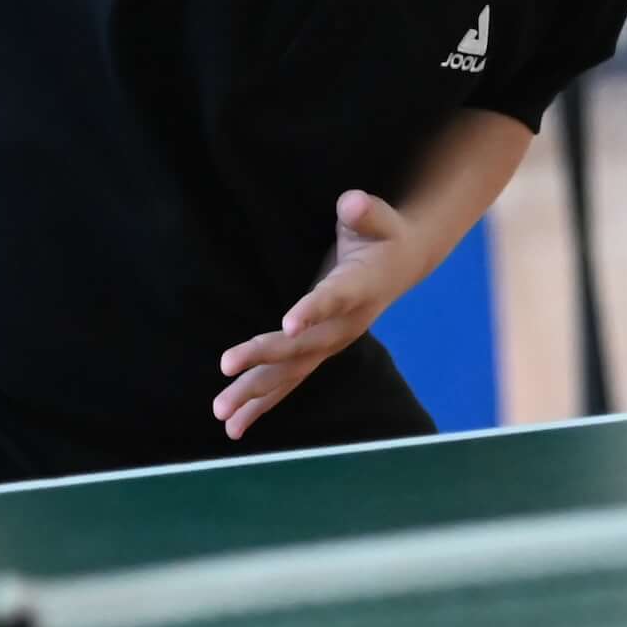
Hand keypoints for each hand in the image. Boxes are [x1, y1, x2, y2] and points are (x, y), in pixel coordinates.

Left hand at [214, 189, 427, 442]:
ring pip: (291, 372)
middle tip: (227, 367)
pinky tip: (236, 424)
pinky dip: (262, 402)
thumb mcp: (378, 215)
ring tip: (223, 416)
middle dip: (264, 357)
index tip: (288, 324)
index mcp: (360, 288)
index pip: (335, 299)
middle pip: (303, 345)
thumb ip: (365, 211)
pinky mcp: (319, 350)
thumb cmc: (383, 233)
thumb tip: (353, 202)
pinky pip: (289, 380)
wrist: (402, 263)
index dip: (313, 310)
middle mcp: (346, 324)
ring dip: (255, 393)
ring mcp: (332, 342)